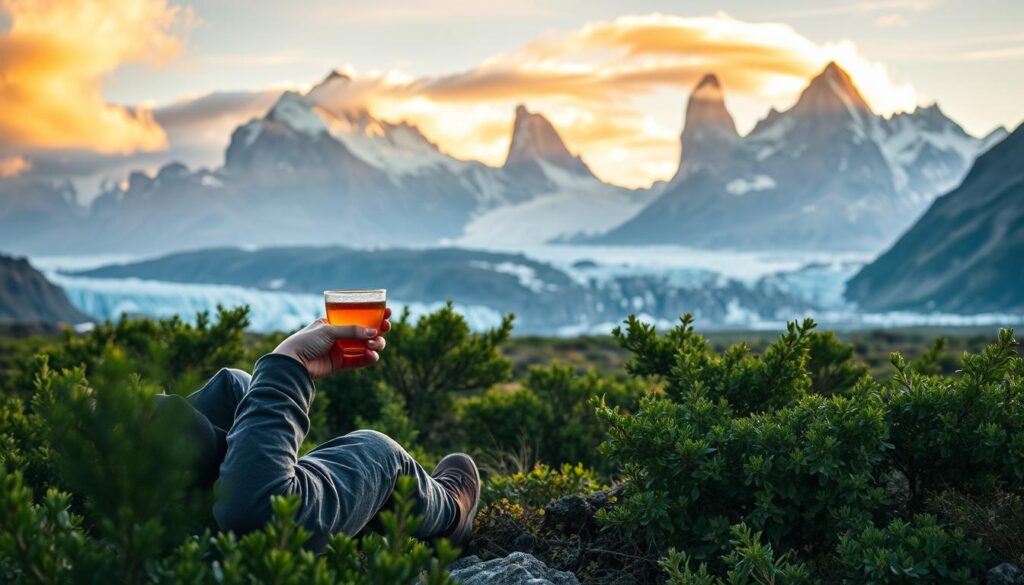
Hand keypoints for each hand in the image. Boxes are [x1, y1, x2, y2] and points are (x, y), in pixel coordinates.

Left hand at [272, 308, 391, 378]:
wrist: (293, 362)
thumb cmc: (307, 341)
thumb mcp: (329, 331)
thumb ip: (351, 331)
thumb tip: (374, 333)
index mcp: (334, 322)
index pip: (357, 316)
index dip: (373, 314)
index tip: (387, 313)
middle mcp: (338, 335)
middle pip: (364, 332)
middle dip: (378, 330)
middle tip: (386, 328)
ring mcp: (339, 349)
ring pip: (364, 346)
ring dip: (374, 344)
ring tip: (374, 345)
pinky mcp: (340, 364)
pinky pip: (358, 360)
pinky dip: (367, 358)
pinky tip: (372, 356)